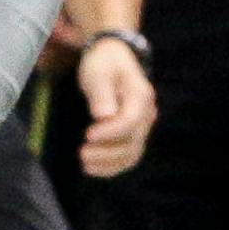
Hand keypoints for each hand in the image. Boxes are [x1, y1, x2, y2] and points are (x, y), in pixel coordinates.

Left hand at [78, 37, 156, 177]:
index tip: (88, 136)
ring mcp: (142, 126)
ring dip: (109, 163)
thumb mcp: (98, 72)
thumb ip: (101, 93)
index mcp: (140, 96)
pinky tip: (93, 169)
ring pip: (132, 153)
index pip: (129, 121)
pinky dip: (113, 166)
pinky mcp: (134, 135)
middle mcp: (146, 114)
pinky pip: (128, 156)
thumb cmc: (103, 64)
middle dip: (107, 152)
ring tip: (84, 164)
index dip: (110, 132)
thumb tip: (104, 116)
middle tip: (82, 154)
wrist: (113, 60)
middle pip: (132, 141)